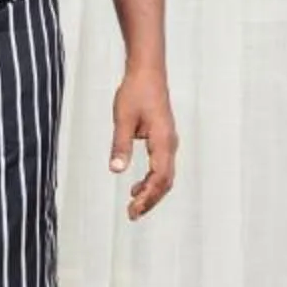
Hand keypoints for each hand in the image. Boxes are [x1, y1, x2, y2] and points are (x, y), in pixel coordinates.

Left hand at [111, 66, 176, 217]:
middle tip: (132, 214)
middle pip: (165, 181)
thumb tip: (116, 170)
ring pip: (165, 176)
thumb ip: (120, 145)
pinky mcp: (164, 139)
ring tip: (134, 205)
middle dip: (150, 200)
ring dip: (152, 193)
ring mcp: (169, 142)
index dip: (147, 196)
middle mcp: (170, 144)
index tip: (132, 209)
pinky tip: (137, 186)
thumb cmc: (136, 91)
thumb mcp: (123, 119)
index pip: (159, 177)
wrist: (148, 71)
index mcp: (163, 140)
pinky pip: (162, 167)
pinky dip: (152, 181)